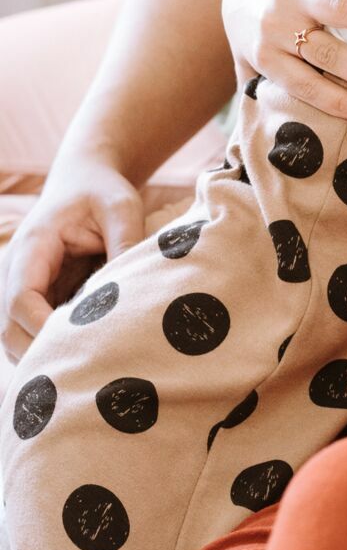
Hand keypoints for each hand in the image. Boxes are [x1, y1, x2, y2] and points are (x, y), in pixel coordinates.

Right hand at [0, 161, 144, 361]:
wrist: (85, 179)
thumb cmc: (102, 192)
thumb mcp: (122, 207)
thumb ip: (125, 245)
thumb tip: (131, 293)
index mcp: (32, 247)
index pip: (19, 300)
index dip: (42, 328)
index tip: (81, 343)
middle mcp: (16, 272)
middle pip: (10, 330)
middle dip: (43, 353)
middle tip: (91, 370)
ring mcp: (22, 288)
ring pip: (18, 339)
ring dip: (48, 356)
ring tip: (93, 367)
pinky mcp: (37, 299)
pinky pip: (35, 334)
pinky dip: (56, 348)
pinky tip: (91, 354)